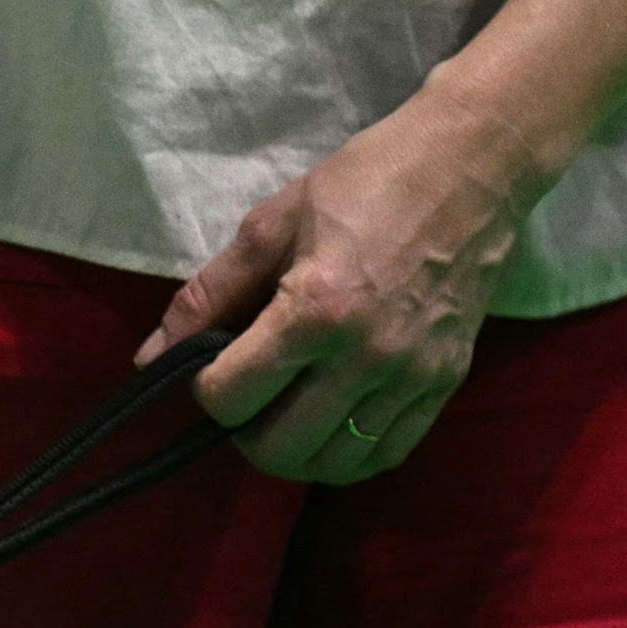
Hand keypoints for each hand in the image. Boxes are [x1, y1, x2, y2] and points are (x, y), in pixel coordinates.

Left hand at [148, 88, 551, 484]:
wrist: (475, 163)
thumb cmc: (367, 180)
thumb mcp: (272, 224)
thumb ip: (207, 295)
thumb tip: (150, 358)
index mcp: (316, 309)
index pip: (230, 397)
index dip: (204, 390)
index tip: (212, 366)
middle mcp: (368, 354)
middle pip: (278, 448)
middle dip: (244, 432)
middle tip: (247, 399)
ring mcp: (413, 374)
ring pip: (332, 463)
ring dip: (295, 451)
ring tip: (287, 414)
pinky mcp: (447, 381)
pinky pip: (385, 454)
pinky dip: (348, 454)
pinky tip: (332, 424)